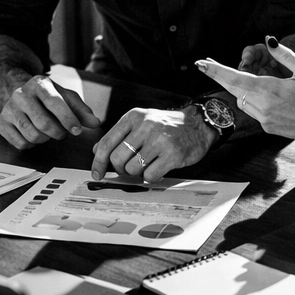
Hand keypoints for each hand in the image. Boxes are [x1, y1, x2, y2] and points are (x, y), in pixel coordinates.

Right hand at [0, 73, 100, 148]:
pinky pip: (21, 143)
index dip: (68, 119)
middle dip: (58, 133)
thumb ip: (81, 110)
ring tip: (48, 131)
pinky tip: (34, 133)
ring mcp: (8, 109)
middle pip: (43, 123)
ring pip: (32, 135)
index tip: (77, 131)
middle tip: (62, 132)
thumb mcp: (65, 97)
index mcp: (39, 83)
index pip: (54, 103)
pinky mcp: (1, 123)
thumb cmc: (47, 97)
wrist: (17, 92)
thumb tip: (95, 123)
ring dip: (46, 138)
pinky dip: (32, 144)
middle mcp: (20, 94)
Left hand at [91, 106, 215, 180]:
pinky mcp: (173, 154)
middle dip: (120, 169)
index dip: (98, 162)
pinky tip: (158, 169)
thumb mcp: (141, 121)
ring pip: (132, 169)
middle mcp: (145, 126)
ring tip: (147, 165)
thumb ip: (119, 134)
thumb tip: (97, 150)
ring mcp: (159, 140)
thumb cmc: (167, 125)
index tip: (97, 174)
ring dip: (137, 173)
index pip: (107, 142)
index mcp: (133, 117)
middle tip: (130, 168)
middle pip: (117, 158)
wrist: (198, 124)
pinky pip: (150, 176)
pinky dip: (151, 177)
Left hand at [196, 37, 294, 140]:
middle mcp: (262, 106)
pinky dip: (254, 100)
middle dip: (218, 76)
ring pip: (242, 100)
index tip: (201, 63)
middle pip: (232, 89)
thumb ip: (284, 54)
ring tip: (256, 80)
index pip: (235, 78)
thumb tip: (269, 40)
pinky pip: (252, 110)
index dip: (216, 71)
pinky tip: (270, 97)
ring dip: (242, 89)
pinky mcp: (266, 127)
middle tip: (204, 64)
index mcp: (270, 89)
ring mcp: (263, 119)